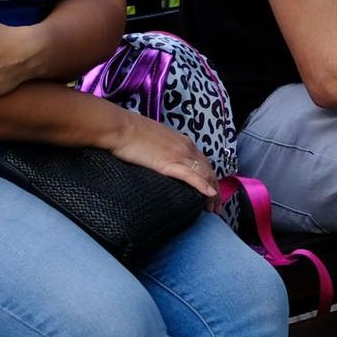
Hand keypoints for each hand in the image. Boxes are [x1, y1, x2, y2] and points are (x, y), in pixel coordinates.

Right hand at [104, 110, 219, 200]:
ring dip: (211, 194)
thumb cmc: (132, 133)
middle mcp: (186, 148)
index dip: (210, 179)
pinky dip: (202, 185)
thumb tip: (165, 161)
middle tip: (215, 206)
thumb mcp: (156, 140)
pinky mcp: (169, 163)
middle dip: (215, 190)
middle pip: (208, 171)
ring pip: (203, 175)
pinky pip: (191, 176)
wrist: (120, 128)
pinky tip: (209, 194)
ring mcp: (179, 155)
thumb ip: (166, 150)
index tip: (212, 192)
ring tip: (212, 209)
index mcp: (183, 142)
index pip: (204, 163)